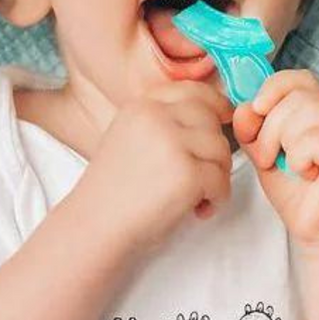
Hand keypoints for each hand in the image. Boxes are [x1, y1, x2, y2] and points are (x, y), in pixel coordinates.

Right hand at [81, 82, 238, 252]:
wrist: (94, 227)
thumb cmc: (113, 194)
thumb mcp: (129, 140)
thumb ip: (163, 125)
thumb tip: (211, 118)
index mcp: (141, 107)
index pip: (192, 91)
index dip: (215, 106)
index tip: (223, 120)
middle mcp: (156, 117)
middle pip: (211, 121)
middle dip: (215, 151)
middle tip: (203, 177)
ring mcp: (172, 143)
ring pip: (221, 150)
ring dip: (217, 176)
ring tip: (197, 197)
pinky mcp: (187, 174)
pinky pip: (221, 180)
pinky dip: (217, 199)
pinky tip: (198, 210)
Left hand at [232, 69, 318, 248]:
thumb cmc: (298, 195)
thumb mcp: (264, 154)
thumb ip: (253, 128)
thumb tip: (246, 106)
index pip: (297, 78)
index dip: (271, 91)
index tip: (257, 115)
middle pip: (295, 95)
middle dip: (269, 128)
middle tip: (270, 158)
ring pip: (303, 113)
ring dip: (283, 145)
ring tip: (290, 168)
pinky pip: (312, 139)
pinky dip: (299, 160)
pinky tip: (309, 175)